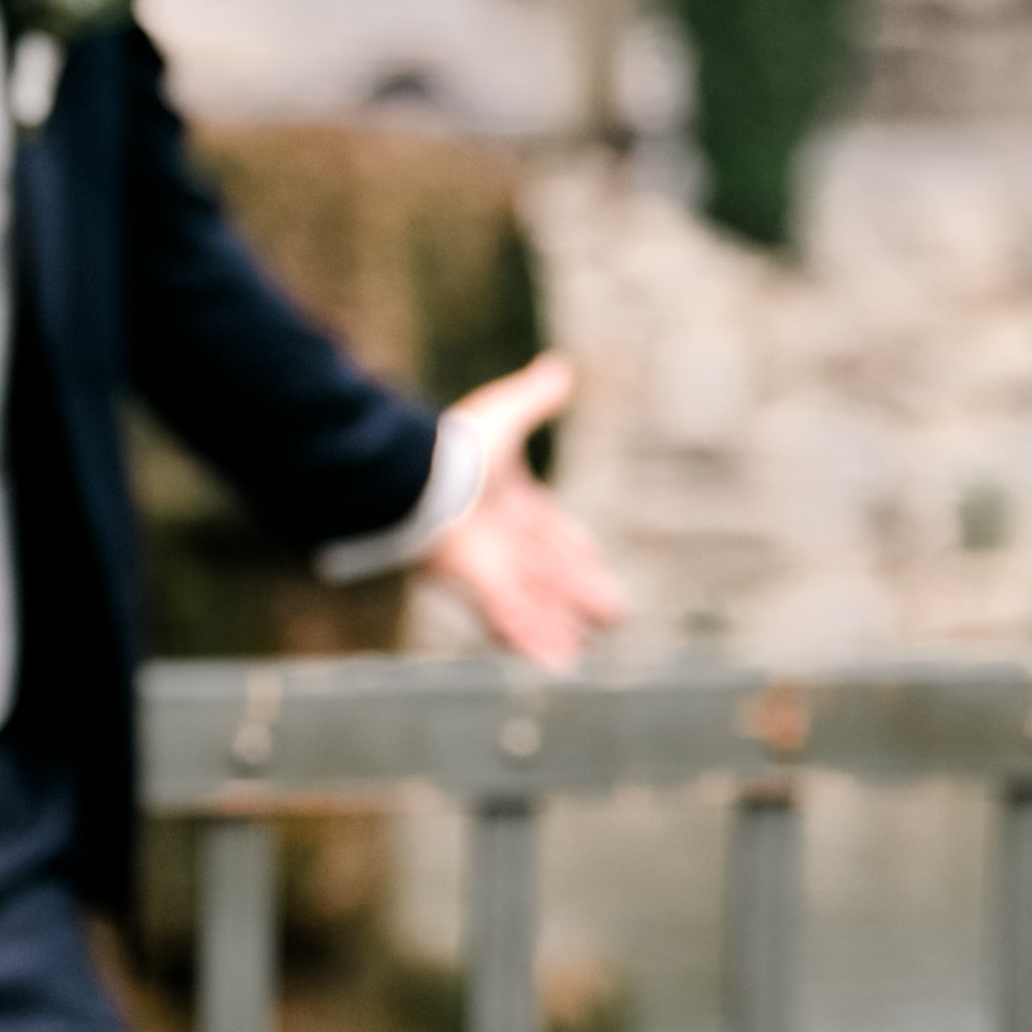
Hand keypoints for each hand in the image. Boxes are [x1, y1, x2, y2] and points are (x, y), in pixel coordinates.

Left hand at [420, 351, 627, 670]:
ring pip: (536, 606)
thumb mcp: (504, 418)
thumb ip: (533, 398)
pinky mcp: (483, 590)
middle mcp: (503, 542)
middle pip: (551, 575)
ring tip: (583, 652)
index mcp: (509, 505)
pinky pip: (515, 622)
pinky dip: (536, 643)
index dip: (570, 546)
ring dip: (559, 628)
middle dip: (579, 594)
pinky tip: (559, 665)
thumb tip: (559, 367)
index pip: (548, 531)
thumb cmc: (455, 452)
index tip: (592, 557)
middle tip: (614, 614)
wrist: (417, 481)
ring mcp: (493, 570)